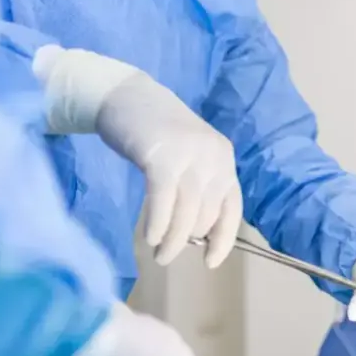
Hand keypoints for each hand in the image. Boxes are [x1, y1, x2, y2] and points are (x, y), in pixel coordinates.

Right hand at [96, 73, 242, 267]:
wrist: (123, 93)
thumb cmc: (154, 132)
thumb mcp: (188, 156)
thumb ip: (197, 187)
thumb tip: (196, 235)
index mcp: (224, 158)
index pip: (232, 206)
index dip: (223, 238)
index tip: (210, 262)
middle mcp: (214, 156)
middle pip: (207, 213)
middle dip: (188, 239)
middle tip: (167, 254)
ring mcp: (189, 155)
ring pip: (188, 211)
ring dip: (173, 240)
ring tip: (159, 254)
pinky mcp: (161, 156)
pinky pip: (164, 200)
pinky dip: (158, 223)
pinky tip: (150, 237)